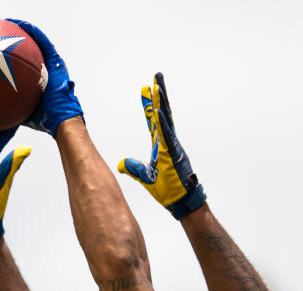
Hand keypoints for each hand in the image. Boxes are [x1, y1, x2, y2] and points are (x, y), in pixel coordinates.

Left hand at [5, 19, 82, 136]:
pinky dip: (32, 32)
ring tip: (9, 22)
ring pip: (36, 40)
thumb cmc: (41, 120)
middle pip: (29, 49)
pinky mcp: (56, 61)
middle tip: (0, 33)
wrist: (60, 121)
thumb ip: (7, 106)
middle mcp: (46, 68)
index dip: (11, 55)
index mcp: (39, 78)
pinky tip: (20, 24)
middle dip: (15, 39)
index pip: (23, 63)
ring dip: (23, 29)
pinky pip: (43, 42)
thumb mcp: (19, 111)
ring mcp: (52, 64)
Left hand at [118, 73, 206, 218]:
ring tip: (158, 84)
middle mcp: (168, 142)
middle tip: (154, 78)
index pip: (153, 121)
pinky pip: (166, 134)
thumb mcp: (145, 177)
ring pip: (166, 119)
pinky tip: (157, 109)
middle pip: (161, 114)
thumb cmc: (168, 190)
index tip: (145, 91)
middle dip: (157, 96)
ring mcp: (172, 145)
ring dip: (161, 102)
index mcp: (161, 146)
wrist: (181, 201)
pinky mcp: (174, 153)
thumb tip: (121, 163)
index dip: (149, 106)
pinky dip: (162, 122)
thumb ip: (133, 168)